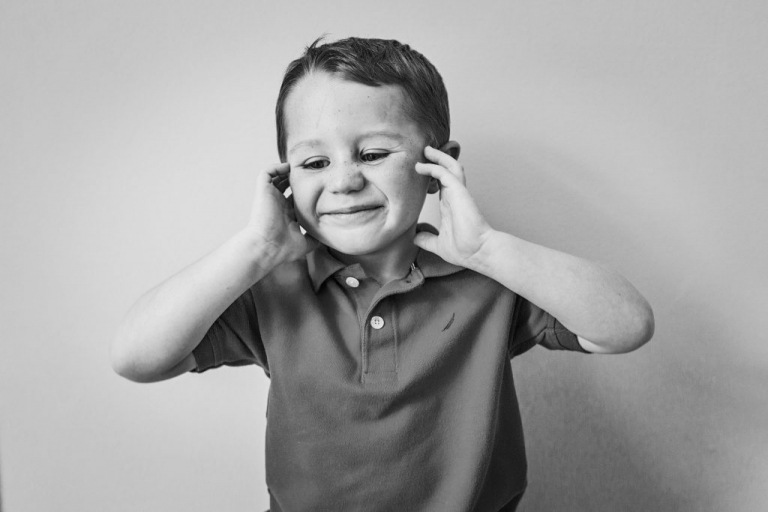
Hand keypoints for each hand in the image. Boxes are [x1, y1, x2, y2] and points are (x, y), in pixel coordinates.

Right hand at [245, 163, 318, 264]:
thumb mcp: (305, 243)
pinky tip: (289, 167)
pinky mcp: (263, 191)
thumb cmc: (283, 249)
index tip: (320, 186)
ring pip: (277, 177)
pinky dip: (276, 167)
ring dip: (287, 171)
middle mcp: (278, 204)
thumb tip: (326, 235)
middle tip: (313, 171)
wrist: (267, 247)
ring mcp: (270, 197)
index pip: (296, 199)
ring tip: (302, 167)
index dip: (306, 193)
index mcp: (287, 215)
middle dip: (297, 179)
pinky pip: (266, 173)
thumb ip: (315, 237)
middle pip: (287, 186)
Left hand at [413, 146, 493, 268]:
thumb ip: (427, 239)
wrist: (478, 253)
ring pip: (450, 166)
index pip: (442, 184)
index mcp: (450, 205)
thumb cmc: (465, 250)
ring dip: (438, 157)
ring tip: (426, 150)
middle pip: (447, 170)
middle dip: (436, 159)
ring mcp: (458, 193)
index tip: (420, 169)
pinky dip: (433, 167)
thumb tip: (415, 238)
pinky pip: (444, 173)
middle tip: (424, 151)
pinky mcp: (459, 192)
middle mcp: (455, 196)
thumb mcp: (438, 245)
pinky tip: (421, 166)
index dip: (432, 175)